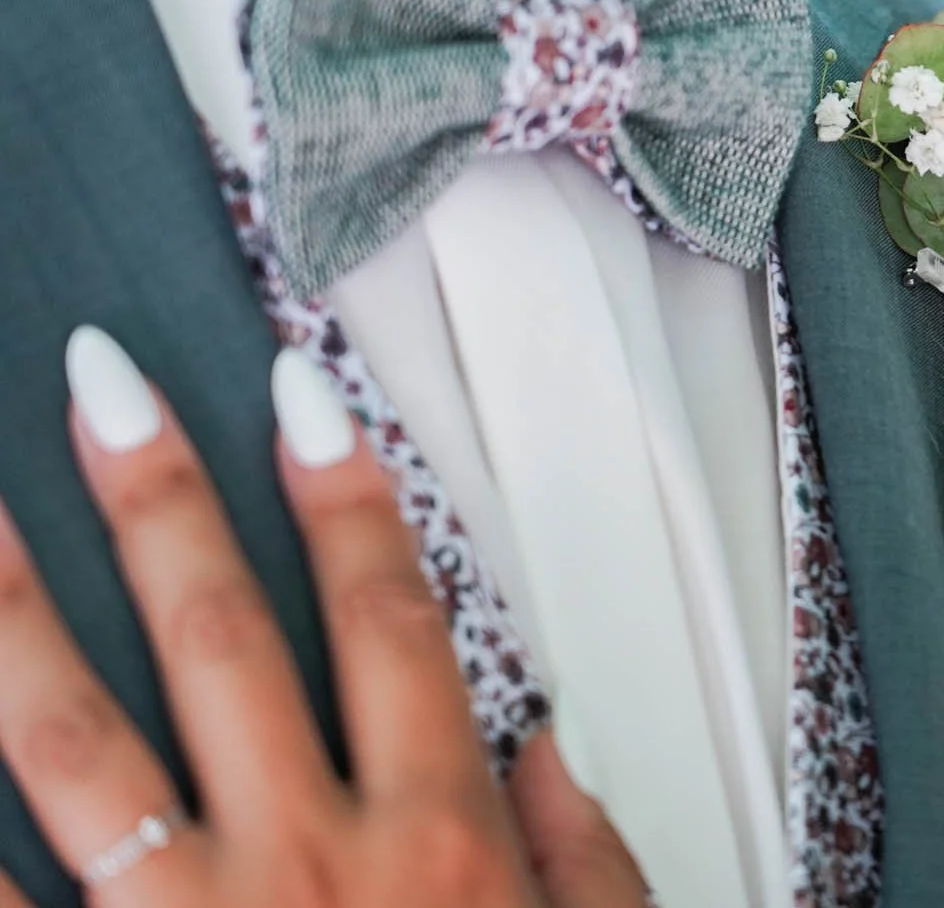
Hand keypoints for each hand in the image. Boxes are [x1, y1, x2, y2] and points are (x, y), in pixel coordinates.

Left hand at [0, 328, 648, 905]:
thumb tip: (555, 752)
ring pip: (78, 743)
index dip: (346, 503)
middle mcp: (307, 861)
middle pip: (220, 640)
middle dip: (159, 499)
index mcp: (438, 841)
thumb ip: (586, 857)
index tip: (299, 401)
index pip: (388, 624)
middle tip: (101, 383)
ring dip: (12, 613)